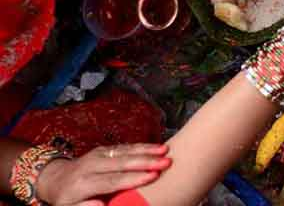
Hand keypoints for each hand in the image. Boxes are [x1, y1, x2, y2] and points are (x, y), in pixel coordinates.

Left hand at [36, 144, 169, 205]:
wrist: (55, 179)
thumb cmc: (67, 200)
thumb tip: (102, 204)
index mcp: (83, 183)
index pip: (111, 180)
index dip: (133, 178)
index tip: (152, 176)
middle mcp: (91, 165)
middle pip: (122, 162)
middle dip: (146, 161)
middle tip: (166, 161)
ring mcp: (98, 154)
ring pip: (125, 151)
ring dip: (147, 150)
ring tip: (165, 150)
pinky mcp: (104, 149)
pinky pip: (125, 147)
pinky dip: (141, 146)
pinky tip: (156, 147)